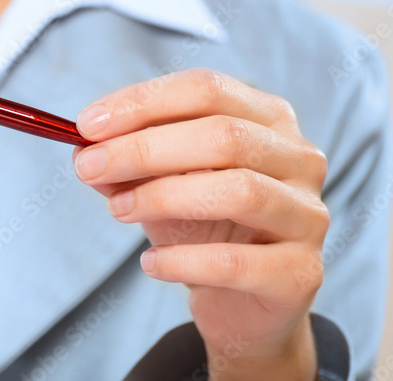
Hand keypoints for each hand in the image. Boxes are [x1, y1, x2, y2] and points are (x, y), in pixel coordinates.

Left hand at [73, 68, 328, 378]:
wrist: (241, 302)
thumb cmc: (204, 226)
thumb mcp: (160, 182)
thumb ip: (127, 161)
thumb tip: (84, 148)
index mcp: (267, 118)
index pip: (206, 89)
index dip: (143, 102)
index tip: (86, 125)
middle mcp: (299, 158)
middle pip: (223, 135)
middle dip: (144, 148)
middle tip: (90, 167)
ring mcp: (308, 215)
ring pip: (239, 190)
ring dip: (163, 196)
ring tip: (118, 209)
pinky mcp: (300, 273)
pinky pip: (236, 262)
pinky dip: (183, 260)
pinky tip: (151, 263)